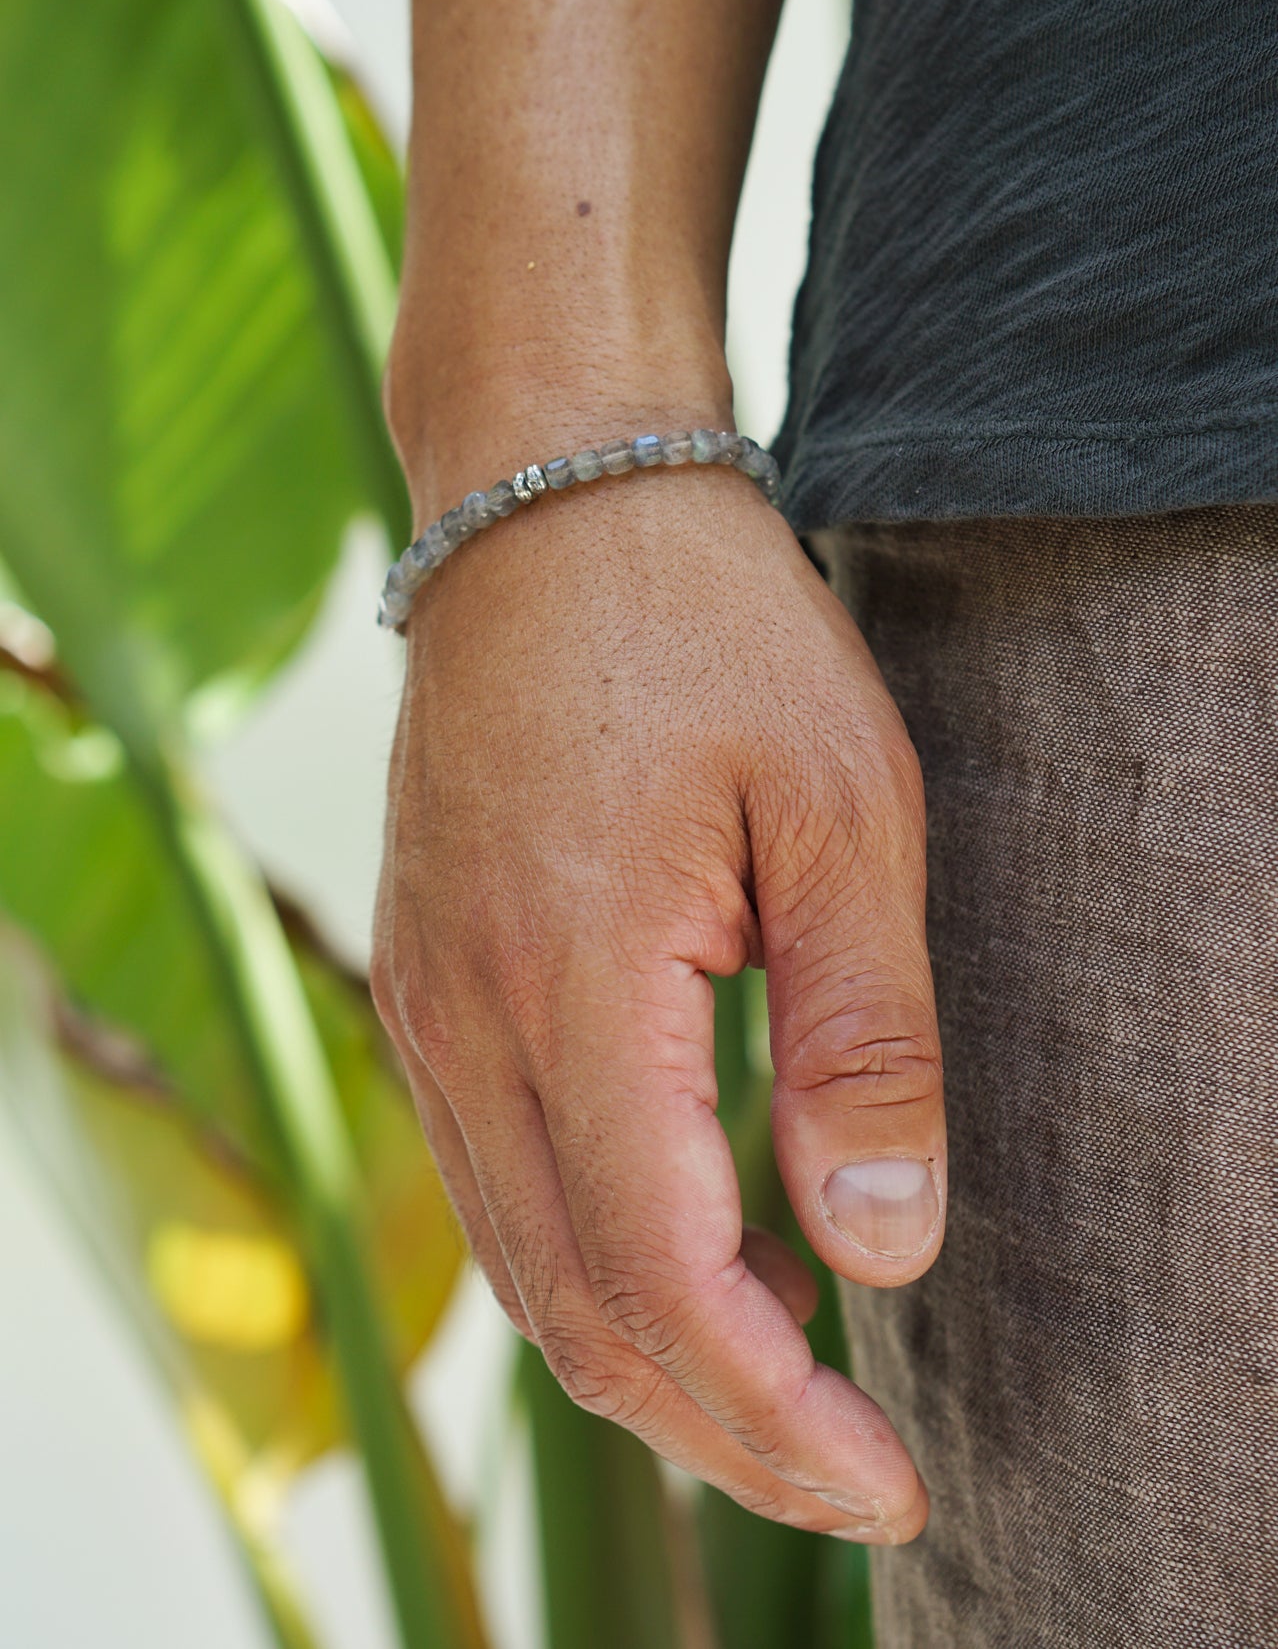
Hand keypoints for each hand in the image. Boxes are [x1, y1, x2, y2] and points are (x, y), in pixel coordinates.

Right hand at [372, 439, 944, 1541]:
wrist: (548, 507)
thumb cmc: (711, 633)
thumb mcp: (842, 811)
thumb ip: (863, 1039)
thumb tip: (880, 1257)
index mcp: (571, 977)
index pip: (660, 1274)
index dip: (774, 1413)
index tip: (886, 1479)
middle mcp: (463, 1017)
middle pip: (574, 1309)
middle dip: (718, 1430)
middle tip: (851, 1476)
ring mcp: (424, 1005)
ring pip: (523, 1264)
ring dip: (653, 1360)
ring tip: (790, 1390)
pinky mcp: (426, 983)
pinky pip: (495, 1181)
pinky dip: (594, 1263)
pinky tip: (697, 1254)